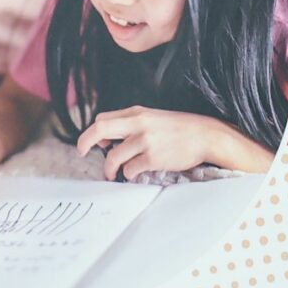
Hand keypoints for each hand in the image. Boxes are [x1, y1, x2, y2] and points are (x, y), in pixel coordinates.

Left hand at [74, 108, 265, 181]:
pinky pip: (130, 170)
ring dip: (109, 168)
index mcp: (138, 113)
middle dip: (85, 142)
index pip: (103, 118)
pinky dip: (128, 175)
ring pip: (113, 156)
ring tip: (112, 174)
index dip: (92, 132)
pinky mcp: (153, 158)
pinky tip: (133, 175)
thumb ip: (133, 125)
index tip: (92, 143)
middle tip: (81, 153)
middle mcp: (139, 124)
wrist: (207, 135)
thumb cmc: (180, 129)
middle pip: (99, 128)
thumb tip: (108, 140)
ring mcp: (146, 141)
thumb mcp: (154, 118)